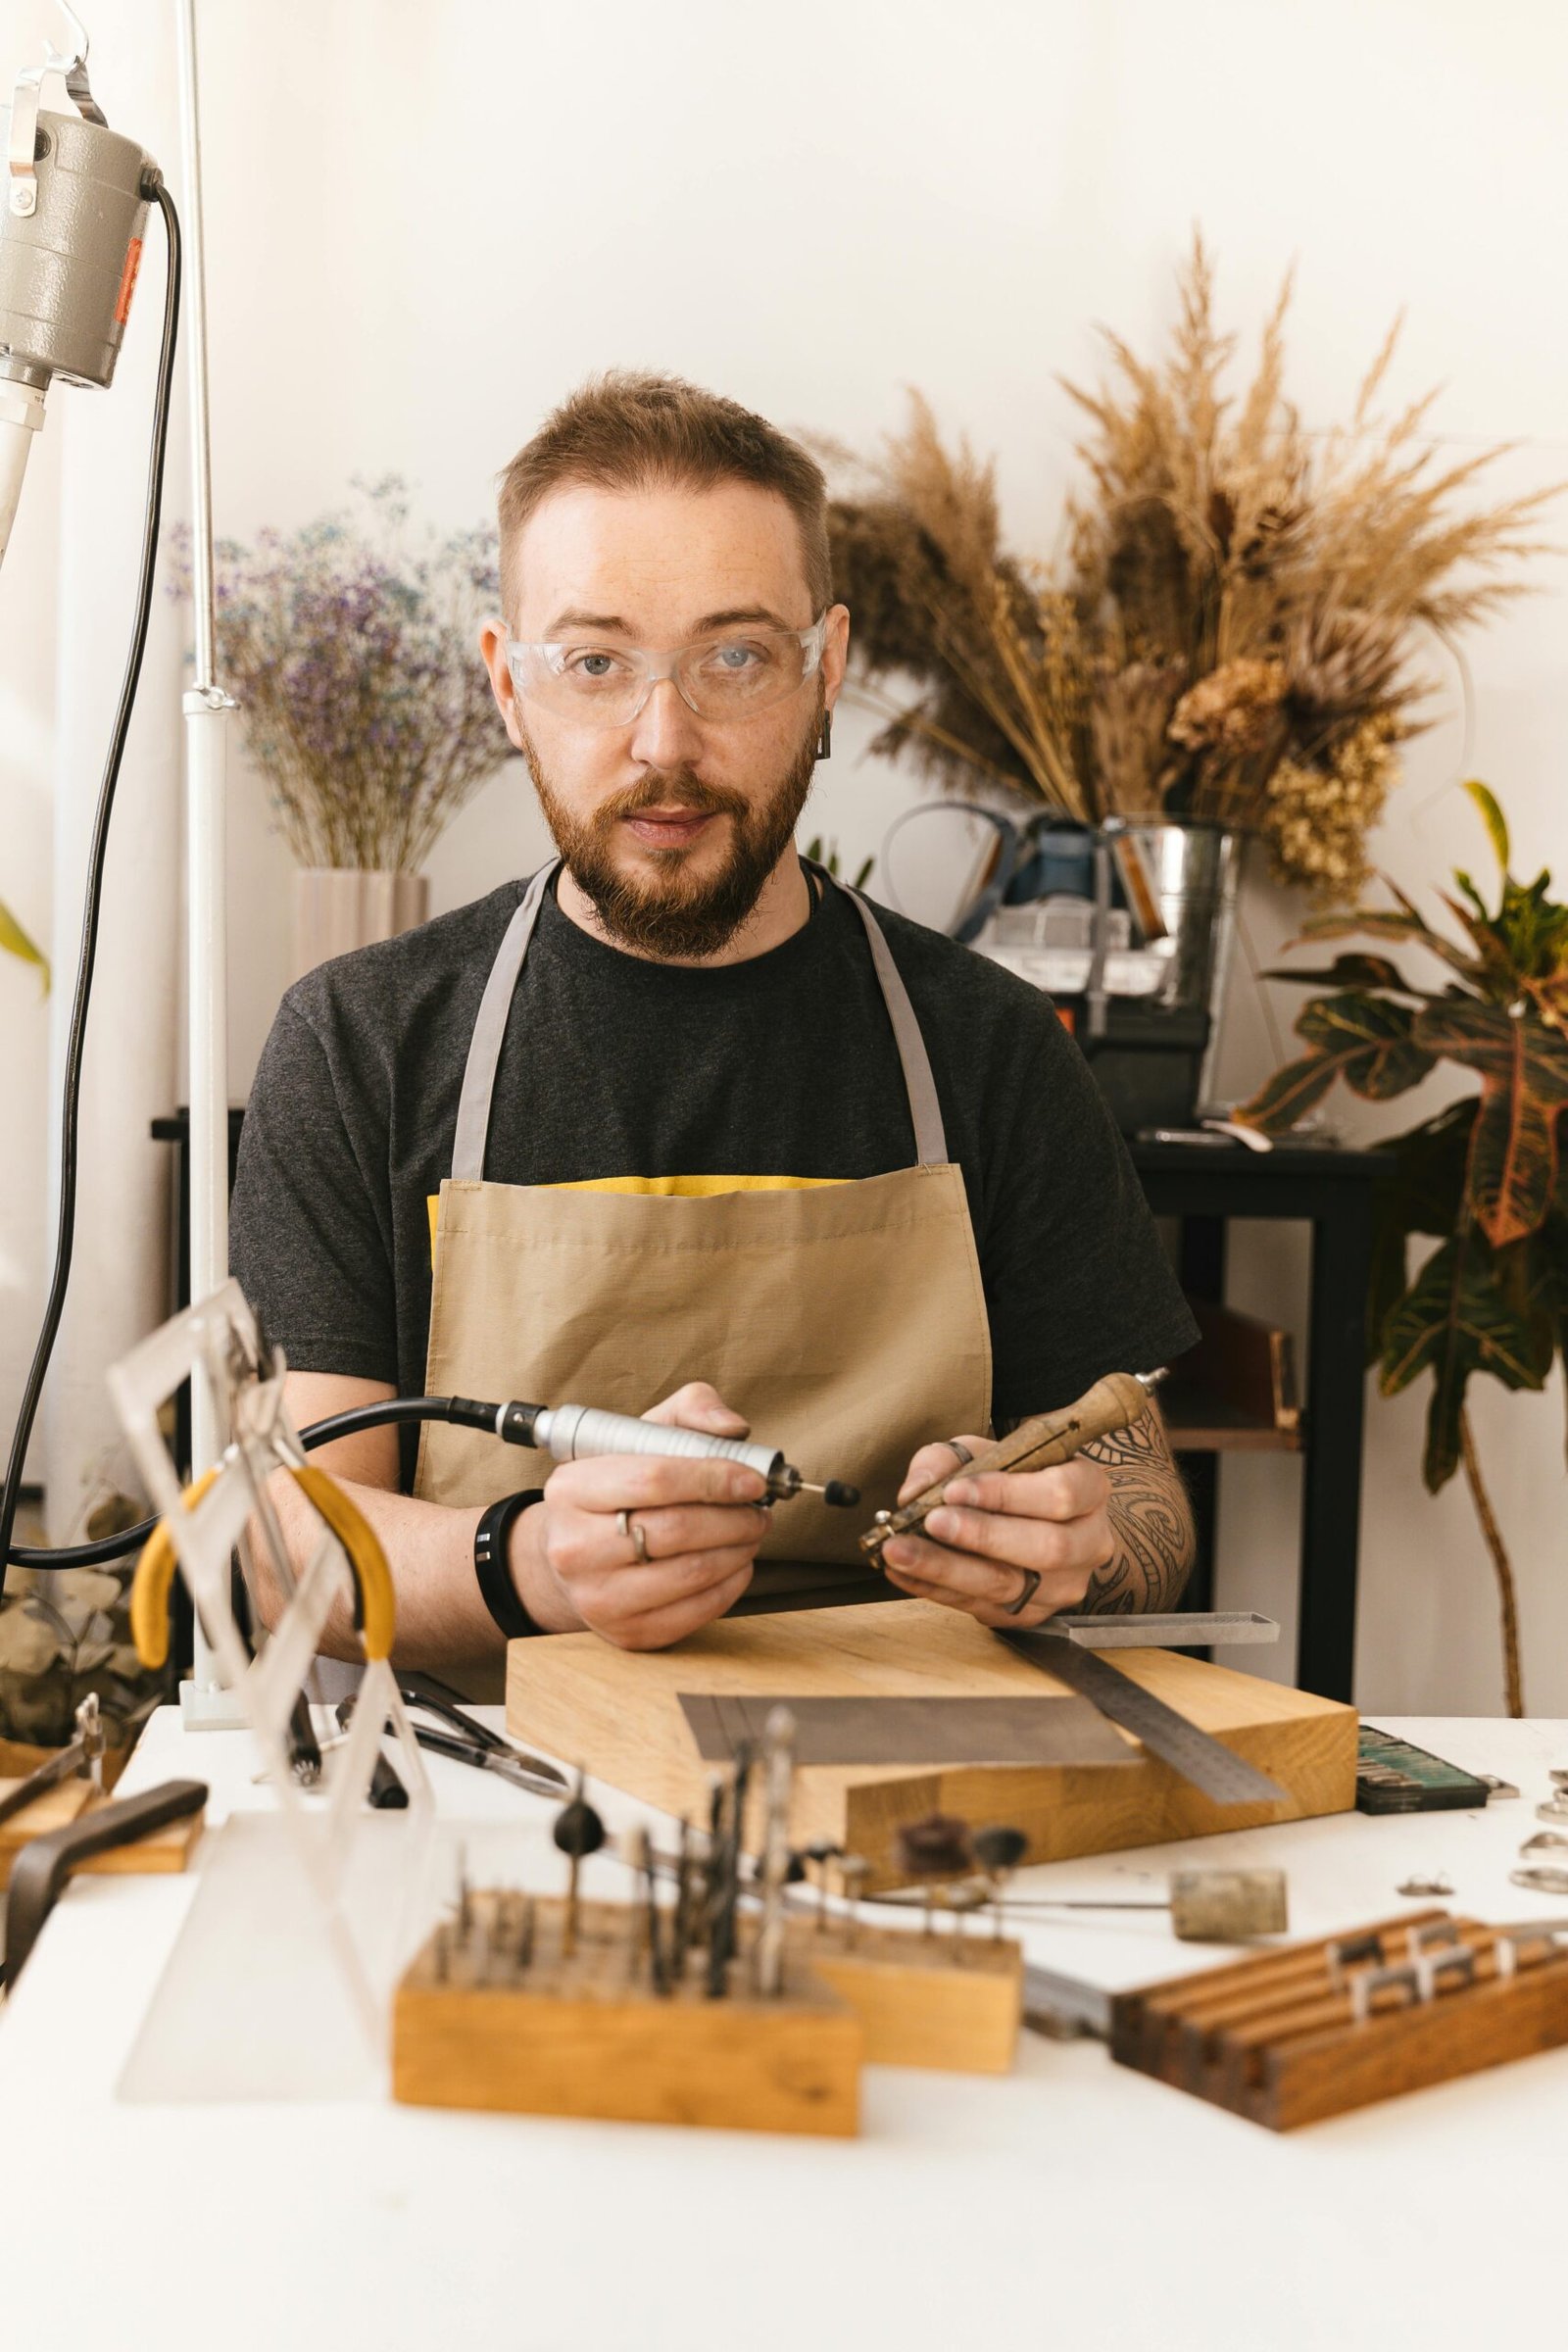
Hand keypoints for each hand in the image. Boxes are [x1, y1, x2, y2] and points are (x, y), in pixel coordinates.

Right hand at [511, 1382, 769, 1648]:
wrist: (576, 1555)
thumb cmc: (620, 1489)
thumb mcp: (643, 1435)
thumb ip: (692, 1410)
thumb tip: (733, 1429)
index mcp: (572, 1488)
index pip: (654, 1479)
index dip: (714, 1478)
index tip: (752, 1481)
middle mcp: (574, 1547)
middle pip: (676, 1530)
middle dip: (734, 1518)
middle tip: (759, 1510)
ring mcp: (596, 1597)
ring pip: (691, 1573)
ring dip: (739, 1551)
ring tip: (751, 1532)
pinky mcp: (625, 1634)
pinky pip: (695, 1612)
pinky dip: (731, 1586)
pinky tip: (737, 1564)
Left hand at [879, 1435, 1112, 1627]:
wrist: (1034, 1520)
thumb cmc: (1011, 1478)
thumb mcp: (984, 1452)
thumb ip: (948, 1461)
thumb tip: (916, 1490)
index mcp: (1090, 1489)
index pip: (1059, 1494)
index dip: (1007, 1494)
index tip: (955, 1489)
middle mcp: (1089, 1542)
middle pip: (1046, 1547)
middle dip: (982, 1536)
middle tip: (931, 1523)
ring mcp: (1065, 1585)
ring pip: (1011, 1585)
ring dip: (948, 1570)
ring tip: (901, 1552)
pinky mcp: (1033, 1614)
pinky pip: (983, 1607)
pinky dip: (937, 1589)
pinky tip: (905, 1572)